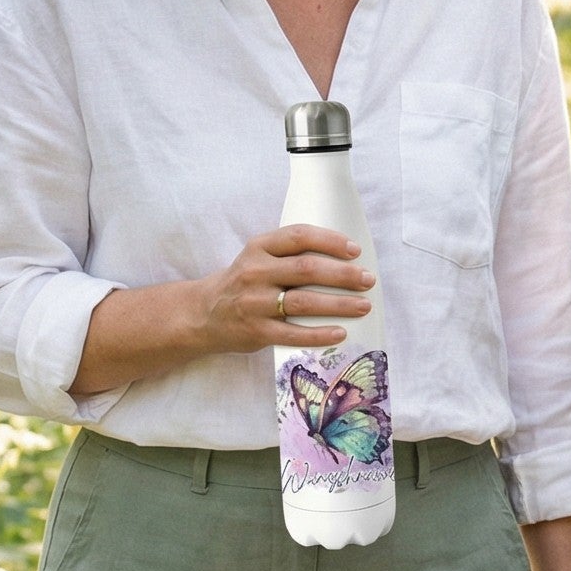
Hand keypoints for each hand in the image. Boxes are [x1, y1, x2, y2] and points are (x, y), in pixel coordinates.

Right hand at [196, 224, 374, 355]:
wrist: (203, 314)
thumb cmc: (244, 283)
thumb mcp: (258, 258)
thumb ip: (290, 254)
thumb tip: (344, 259)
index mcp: (259, 248)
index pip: (298, 236)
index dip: (330, 241)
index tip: (355, 250)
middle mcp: (255, 272)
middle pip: (306, 269)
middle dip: (343, 274)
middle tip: (368, 279)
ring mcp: (255, 303)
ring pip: (303, 302)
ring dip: (339, 304)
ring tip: (364, 306)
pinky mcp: (256, 331)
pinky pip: (293, 334)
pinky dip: (319, 334)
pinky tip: (341, 333)